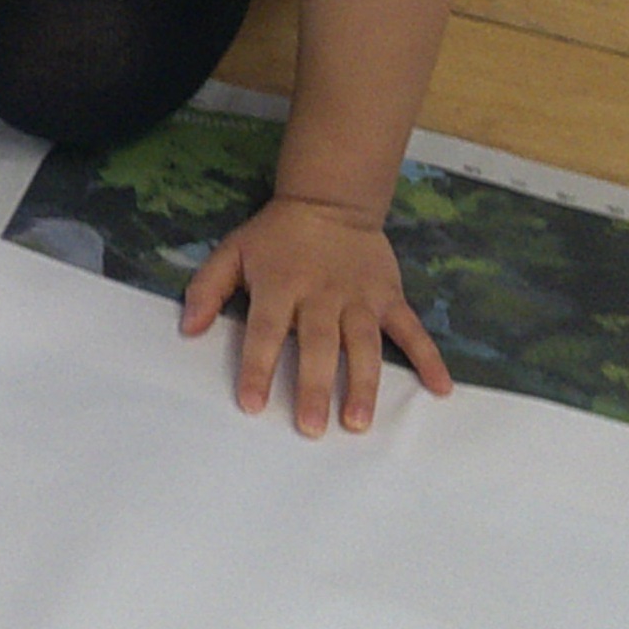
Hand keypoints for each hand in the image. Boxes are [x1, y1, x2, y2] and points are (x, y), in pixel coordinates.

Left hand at [179, 195, 452, 435]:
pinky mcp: (389, 297)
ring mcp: (360, 298)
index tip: (252, 404)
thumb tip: (188, 329)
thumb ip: (207, 289)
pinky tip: (440, 388)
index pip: (265, 331)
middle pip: (318, 344)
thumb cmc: (276, 237)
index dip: (257, 367)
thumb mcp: (232, 252)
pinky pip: (411, 330)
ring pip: (363, 344)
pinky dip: (428, 358)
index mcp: (280, 285)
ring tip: (358, 422)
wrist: (330, 200)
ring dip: (363, 383)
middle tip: (312, 427)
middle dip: (315, 386)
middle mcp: (321, 295)